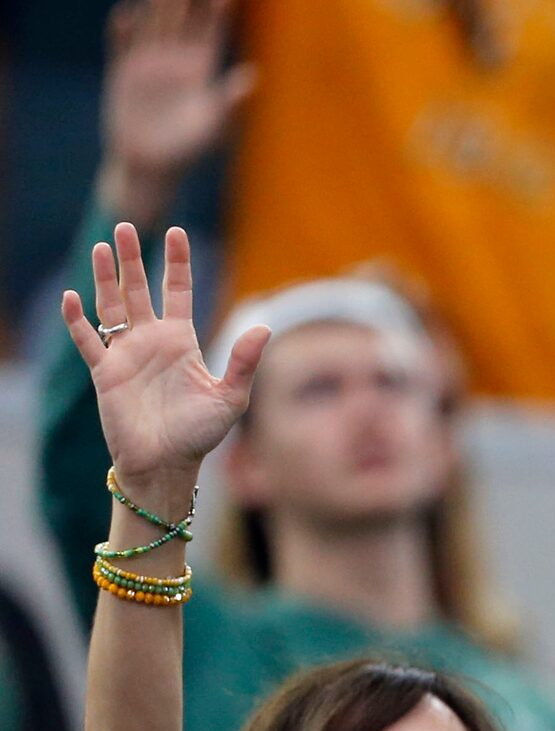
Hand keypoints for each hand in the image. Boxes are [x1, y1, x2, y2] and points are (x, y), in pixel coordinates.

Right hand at [62, 223, 265, 498]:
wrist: (167, 465)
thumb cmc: (199, 434)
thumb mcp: (231, 398)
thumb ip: (245, 362)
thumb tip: (264, 326)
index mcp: (182, 341)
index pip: (178, 291)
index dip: (177, 262)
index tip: (177, 232)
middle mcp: (151, 341)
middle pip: (138, 289)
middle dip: (133, 258)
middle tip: (125, 225)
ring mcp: (125, 354)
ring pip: (110, 305)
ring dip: (105, 278)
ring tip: (102, 247)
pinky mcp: (104, 372)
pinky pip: (87, 340)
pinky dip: (77, 320)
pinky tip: (73, 297)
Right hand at [100, 0, 252, 218]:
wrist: (150, 166)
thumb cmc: (188, 150)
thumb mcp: (213, 124)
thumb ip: (230, 100)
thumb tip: (254, 76)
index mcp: (201, 70)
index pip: (211, 32)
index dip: (217, 11)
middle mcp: (174, 60)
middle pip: (180, 19)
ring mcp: (147, 63)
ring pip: (152, 25)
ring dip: (156, 6)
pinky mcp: (122, 73)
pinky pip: (121, 45)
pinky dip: (122, 30)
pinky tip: (126, 14)